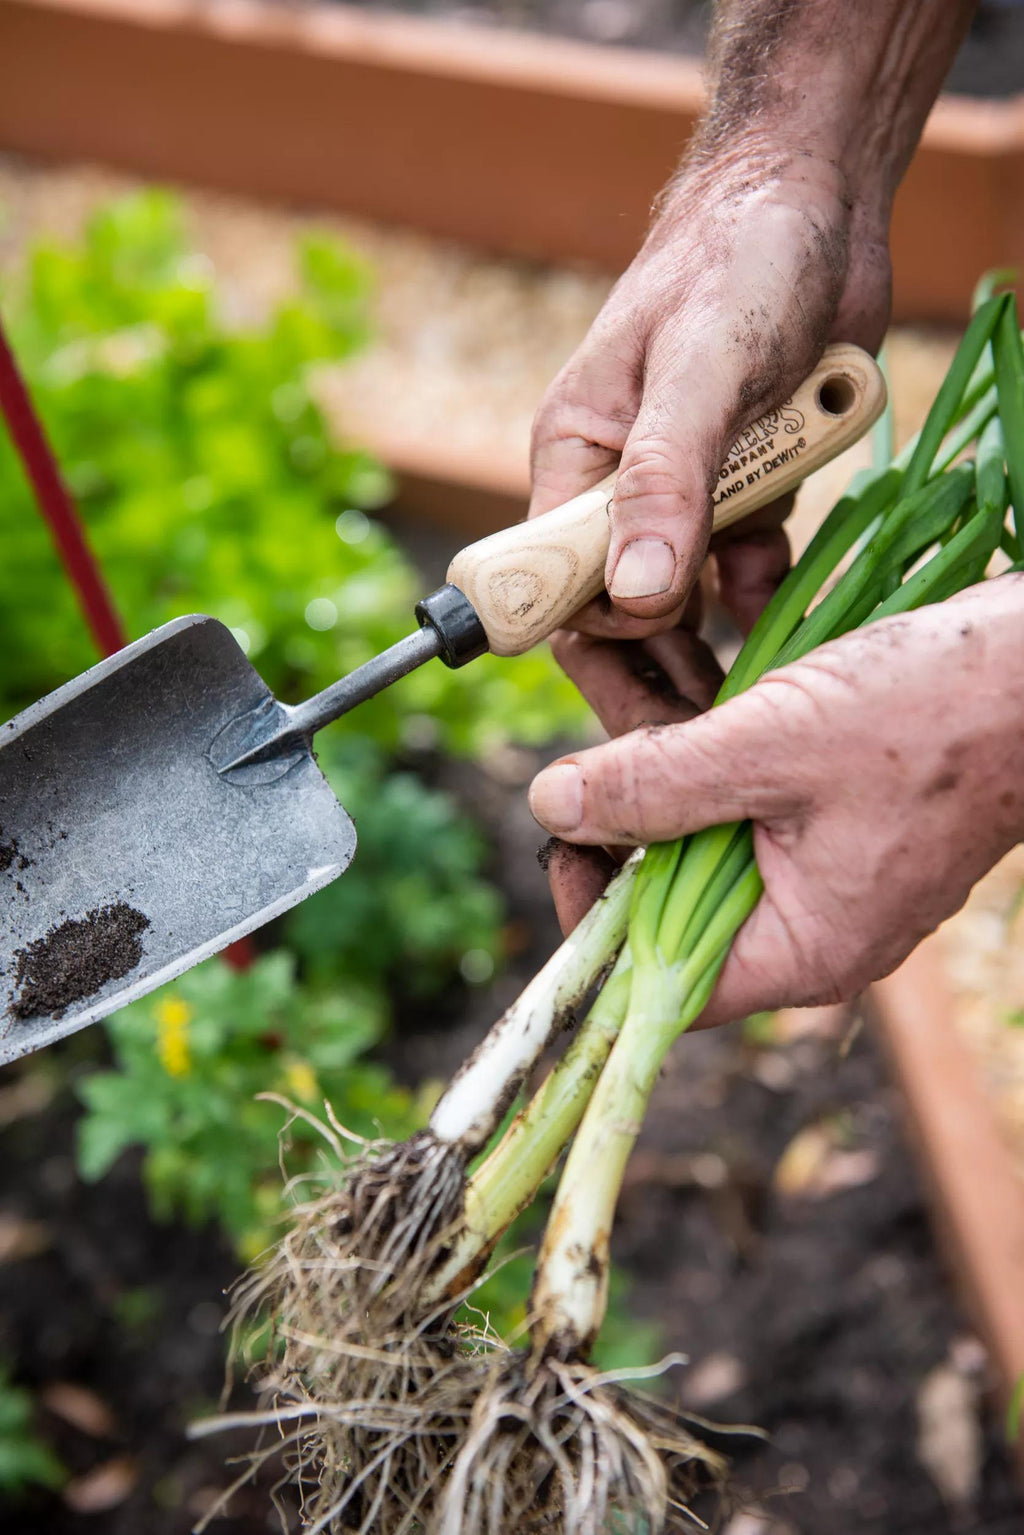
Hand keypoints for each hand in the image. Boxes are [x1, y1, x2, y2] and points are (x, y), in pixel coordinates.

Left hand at [528, 578, 1023, 1025]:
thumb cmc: (935, 716)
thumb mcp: (773, 746)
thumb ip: (657, 783)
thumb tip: (552, 805)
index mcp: (803, 947)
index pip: (665, 978)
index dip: (599, 917)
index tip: (563, 839)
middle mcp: (812, 922)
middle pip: (677, 890)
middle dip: (621, 809)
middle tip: (577, 747)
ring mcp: (829, 867)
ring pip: (709, 826)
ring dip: (657, 754)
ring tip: (609, 672)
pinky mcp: (839, 812)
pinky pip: (750, 789)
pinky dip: (710, 737)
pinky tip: (675, 670)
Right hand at [529, 141, 891, 640]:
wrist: (814, 201)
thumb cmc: (735, 261)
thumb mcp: (698, 371)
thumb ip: (666, 482)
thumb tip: (635, 596)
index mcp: (575, 455)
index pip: (557, 575)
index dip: (588, 635)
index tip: (634, 689)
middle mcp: (619, 481)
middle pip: (617, 601)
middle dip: (652, 661)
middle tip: (698, 718)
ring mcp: (683, 487)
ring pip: (682, 590)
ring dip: (709, 634)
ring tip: (740, 689)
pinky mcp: (740, 485)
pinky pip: (741, 560)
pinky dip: (758, 581)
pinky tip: (772, 596)